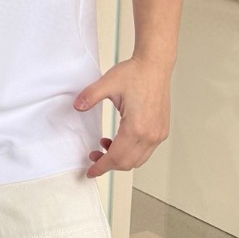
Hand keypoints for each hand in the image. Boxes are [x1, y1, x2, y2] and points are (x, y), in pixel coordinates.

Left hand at [73, 57, 170, 178]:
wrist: (155, 65)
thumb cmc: (136, 73)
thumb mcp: (108, 83)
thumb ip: (90, 96)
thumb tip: (77, 106)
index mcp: (136, 127)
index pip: (116, 157)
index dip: (101, 167)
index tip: (91, 172)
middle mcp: (150, 135)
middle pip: (127, 163)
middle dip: (108, 164)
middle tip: (94, 155)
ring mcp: (158, 134)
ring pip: (138, 160)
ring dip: (120, 158)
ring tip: (105, 144)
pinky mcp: (161, 130)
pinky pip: (146, 151)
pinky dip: (132, 151)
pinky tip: (121, 139)